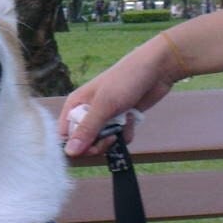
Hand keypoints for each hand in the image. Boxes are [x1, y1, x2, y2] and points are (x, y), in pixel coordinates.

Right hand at [57, 35, 178, 155]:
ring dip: (113, 138)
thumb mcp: (104, 105)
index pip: (64, 135)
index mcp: (75, 105)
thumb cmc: (126, 79)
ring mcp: (103, 118)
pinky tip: (131, 120)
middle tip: (110, 136)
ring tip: (123, 124)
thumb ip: (87, 130)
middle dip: (97, 144)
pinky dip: (125, 134)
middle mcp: (86, 113)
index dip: (73, 146)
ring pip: (101, 142)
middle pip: (82, 143)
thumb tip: (69, 152)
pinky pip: (116, 139)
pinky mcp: (119, 121)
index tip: (89, 147)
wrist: (157, 69)